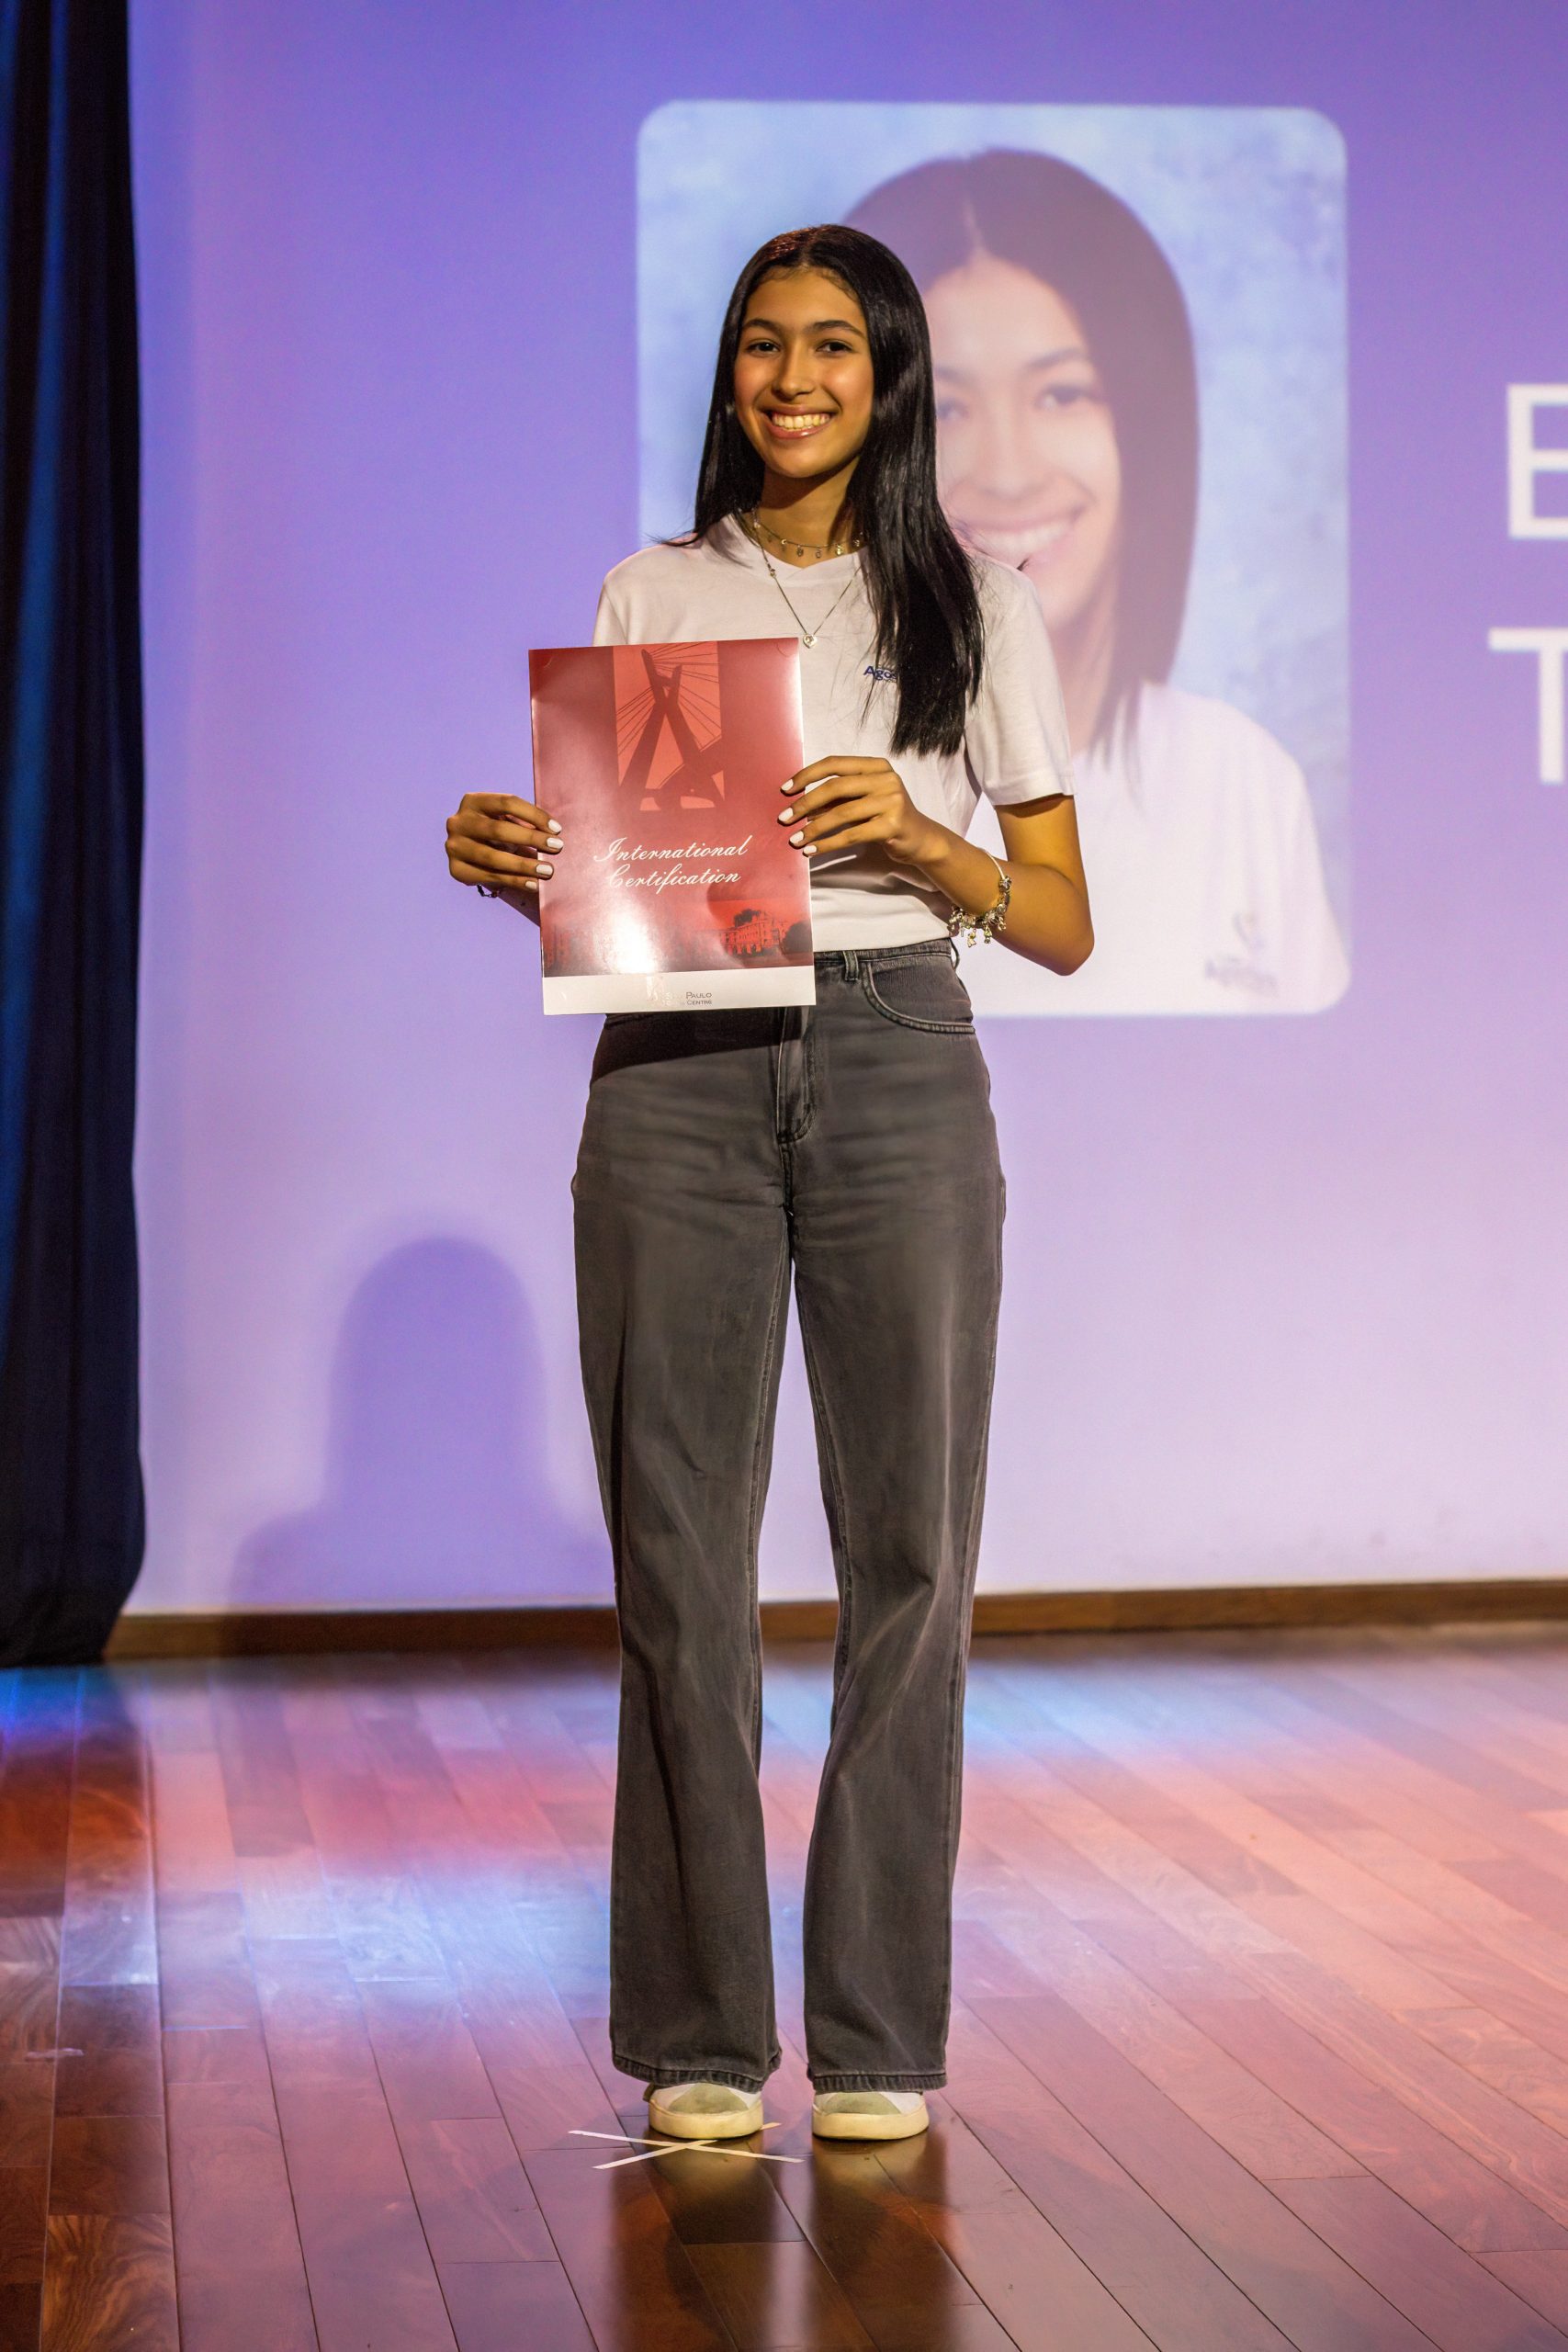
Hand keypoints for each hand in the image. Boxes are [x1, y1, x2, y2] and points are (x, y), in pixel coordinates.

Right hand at [445, 793, 560, 896]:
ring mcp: (454, 846)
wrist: (468, 850)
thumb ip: (524, 822)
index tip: (556, 829)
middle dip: (531, 839)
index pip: (507, 803)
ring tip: (547, 870)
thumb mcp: (506, 819)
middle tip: (557, 847)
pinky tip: (533, 884)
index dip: (534, 815)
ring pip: (493, 858)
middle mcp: (459, 822)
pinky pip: (489, 877)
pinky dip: (514, 881)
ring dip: (524, 865)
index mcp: (473, 801)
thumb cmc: (495, 831)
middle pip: (498, 830)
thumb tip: (552, 833)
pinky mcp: (456, 869)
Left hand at [778, 758, 942, 867]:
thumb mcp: (862, 801)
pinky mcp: (892, 825)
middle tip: (784, 818)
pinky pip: (851, 835)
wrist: (920, 839)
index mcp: (876, 766)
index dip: (807, 775)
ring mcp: (891, 801)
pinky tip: (812, 851)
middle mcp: (886, 779)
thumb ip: (837, 798)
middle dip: (805, 803)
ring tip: (795, 840)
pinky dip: (827, 844)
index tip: (785, 790)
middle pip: (835, 787)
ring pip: (841, 813)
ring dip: (813, 828)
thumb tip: (798, 805)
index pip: (835, 764)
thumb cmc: (885, 818)